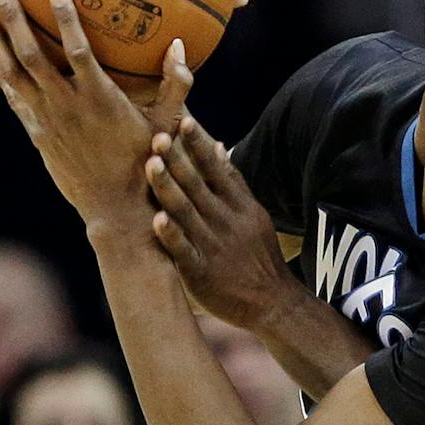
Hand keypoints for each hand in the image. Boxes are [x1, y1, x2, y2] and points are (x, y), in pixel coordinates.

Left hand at [0, 0, 175, 239]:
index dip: (66, 20)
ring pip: (14, 74)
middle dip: (13, 20)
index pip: (77, 51)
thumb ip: (176, 84)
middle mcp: (67, 107)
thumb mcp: (168, 124)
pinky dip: (1, 78)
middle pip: (32, 56)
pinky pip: (15, 99)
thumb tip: (180, 46)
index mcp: (100, 99)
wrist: (116, 208)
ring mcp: (47, 121)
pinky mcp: (38, 135)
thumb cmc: (147, 164)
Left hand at [145, 114, 292, 328]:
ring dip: (168, 188)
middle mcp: (227, 222)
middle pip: (198, 186)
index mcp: (240, 206)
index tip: (185, 122)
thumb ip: (234, 183)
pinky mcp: (201, 272)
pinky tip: (157, 219)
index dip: (200, 146)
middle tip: (159, 135)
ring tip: (151, 164)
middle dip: (178, 160)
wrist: (273, 303)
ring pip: (187, 212)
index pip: (217, 170)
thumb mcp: (254, 215)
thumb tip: (219, 147)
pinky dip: (171, 235)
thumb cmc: (258, 256)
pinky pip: (183, 250)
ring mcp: (214, 246)